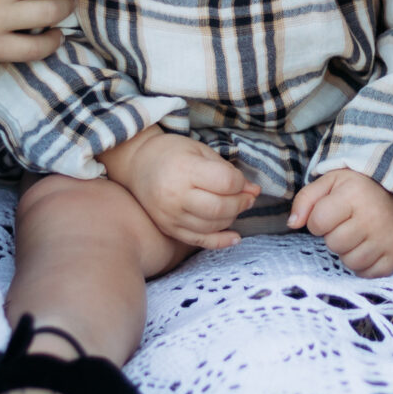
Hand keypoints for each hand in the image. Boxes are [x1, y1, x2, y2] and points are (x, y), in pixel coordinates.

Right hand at [99, 127, 258, 250]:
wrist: (137, 164)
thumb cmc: (173, 152)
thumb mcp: (201, 151)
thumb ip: (228, 171)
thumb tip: (254, 191)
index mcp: (184, 169)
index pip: (225, 183)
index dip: (241, 183)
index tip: (241, 181)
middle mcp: (175, 195)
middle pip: (221, 207)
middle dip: (241, 203)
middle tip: (248, 197)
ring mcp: (170, 215)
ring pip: (213, 226)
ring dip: (232, 218)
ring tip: (235, 207)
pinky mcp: (169, 228)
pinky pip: (200, 241)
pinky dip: (221, 241)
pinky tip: (235, 237)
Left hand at [289, 169, 392, 276]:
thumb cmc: (357, 189)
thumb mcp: (329, 183)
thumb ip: (305, 200)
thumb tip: (292, 224)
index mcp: (354, 195)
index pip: (318, 222)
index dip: (318, 221)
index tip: (330, 214)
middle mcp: (373, 217)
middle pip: (335, 245)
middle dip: (334, 237)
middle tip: (346, 225)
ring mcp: (387, 238)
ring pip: (351, 262)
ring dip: (348, 253)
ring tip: (357, 236)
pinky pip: (369, 274)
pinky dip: (365, 265)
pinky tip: (368, 248)